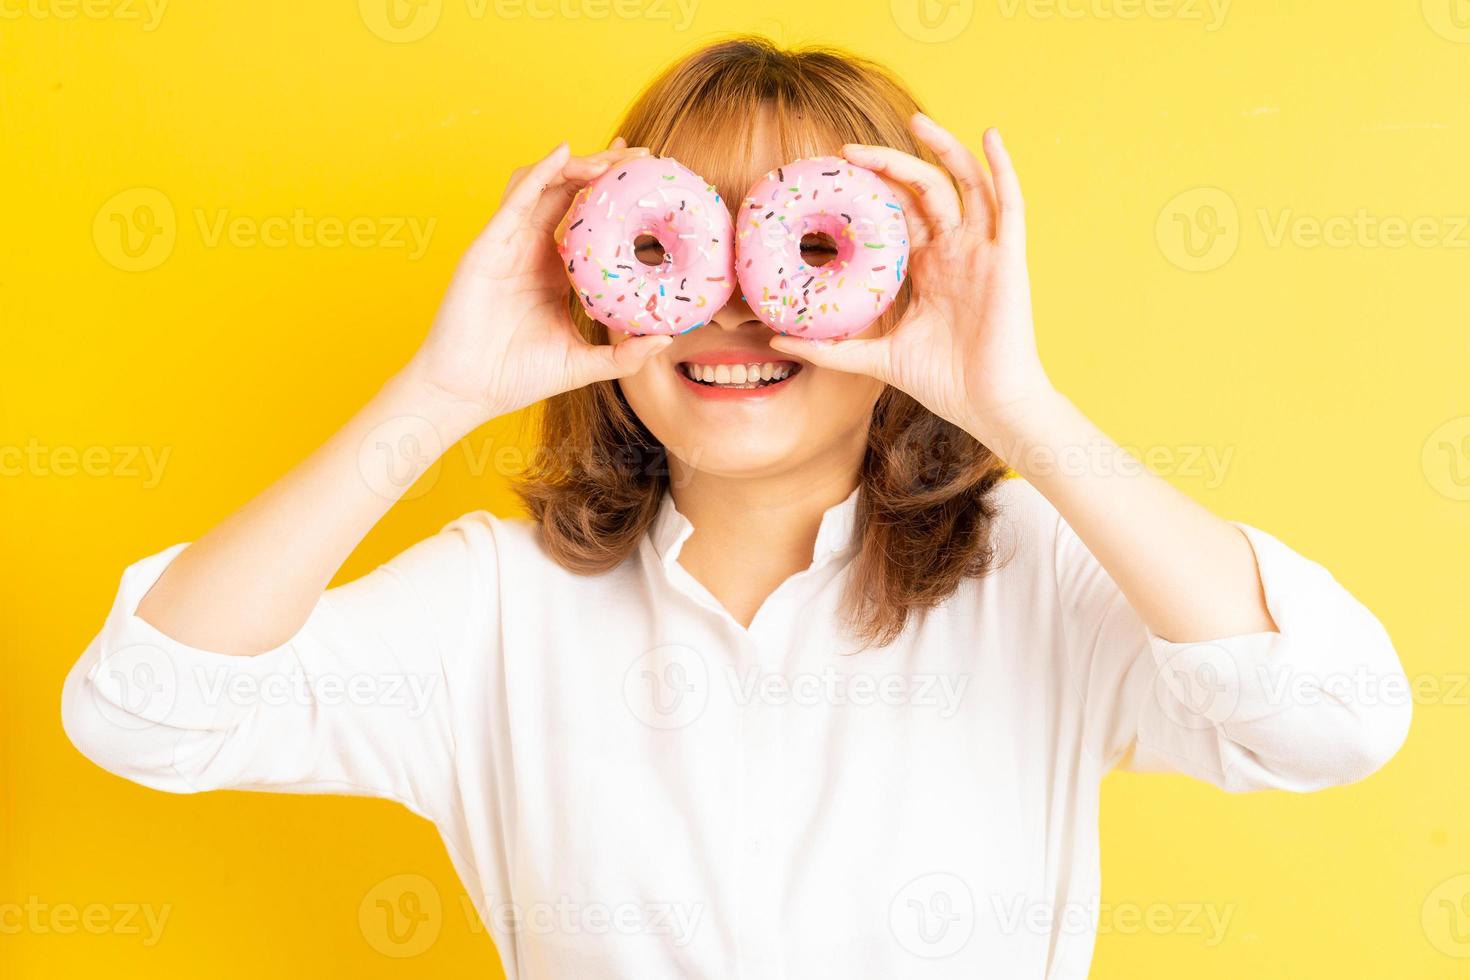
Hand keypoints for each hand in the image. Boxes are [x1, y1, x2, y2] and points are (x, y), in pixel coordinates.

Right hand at [402, 137, 673, 429]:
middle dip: (606, 168)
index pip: (588, 218)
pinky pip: (516, 199)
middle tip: (643, 158)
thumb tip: (665, 340)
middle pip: (571, 191)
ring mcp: (509, 243)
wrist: (465, 392)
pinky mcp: (488, 245)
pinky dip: (540, 173)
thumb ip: (623, 355)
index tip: (651, 181)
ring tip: (612, 159)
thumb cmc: (515, 377)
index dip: (615, 195)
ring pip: (544, 185)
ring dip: (578, 165)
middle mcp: (532, 248)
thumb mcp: (582, 364)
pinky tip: (564, 154)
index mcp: (554, 269)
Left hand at [768, 115, 1055, 447]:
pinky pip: (1009, 203)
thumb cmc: (943, 383)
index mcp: (928, 269)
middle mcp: (956, 252)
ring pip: (965, 184)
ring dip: (944, 148)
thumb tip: (774, 338)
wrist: (988, 407)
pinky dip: (1003, 166)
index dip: (871, 192)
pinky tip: (989, 135)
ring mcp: (983, 252)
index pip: (897, 215)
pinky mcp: (1008, 258)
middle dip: (889, 165)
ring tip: (917, 120)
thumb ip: (830, 347)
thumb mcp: (875, 358)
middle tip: (848, 151)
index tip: (834, 175)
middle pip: (924, 191)